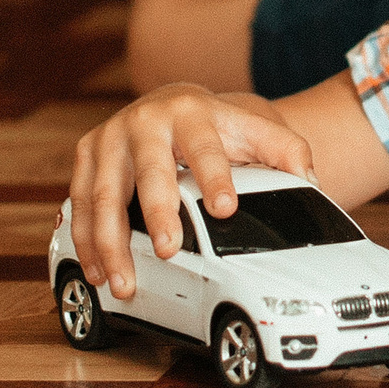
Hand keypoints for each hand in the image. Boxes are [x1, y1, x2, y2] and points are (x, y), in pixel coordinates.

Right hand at [69, 84, 312, 301]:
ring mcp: (110, 137)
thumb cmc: (219, 127)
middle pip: (148, 171)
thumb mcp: (255, 131)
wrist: (174, 104)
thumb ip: (287, 152)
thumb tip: (310, 181)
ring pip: (102, 194)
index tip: (227, 208)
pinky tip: (96, 272)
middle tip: (169, 250)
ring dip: (110, 243)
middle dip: (157, 212)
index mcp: (191, 112)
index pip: (205, 147)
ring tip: (123, 283)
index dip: (215, 176)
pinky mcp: (86, 155)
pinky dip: (85, 241)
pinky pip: (78, 203)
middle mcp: (144, 120)